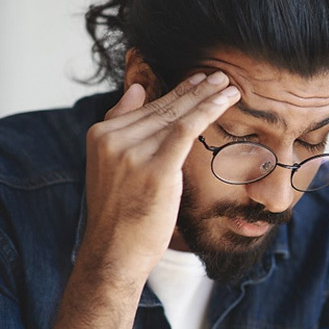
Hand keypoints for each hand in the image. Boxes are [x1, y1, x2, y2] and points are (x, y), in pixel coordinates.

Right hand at [81, 72, 239, 281]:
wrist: (114, 253)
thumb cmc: (120, 216)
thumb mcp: (111, 167)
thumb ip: (121, 127)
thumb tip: (137, 89)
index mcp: (101, 135)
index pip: (145, 107)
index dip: (175, 92)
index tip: (197, 81)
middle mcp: (113, 139)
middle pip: (163, 108)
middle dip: (194, 89)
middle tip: (218, 75)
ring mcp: (132, 152)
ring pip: (177, 114)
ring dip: (206, 96)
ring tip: (227, 84)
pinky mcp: (156, 168)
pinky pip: (186, 129)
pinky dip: (208, 110)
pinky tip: (226, 99)